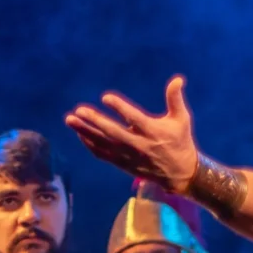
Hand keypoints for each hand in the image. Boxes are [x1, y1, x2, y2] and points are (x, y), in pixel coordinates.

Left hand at [65, 76, 199, 191]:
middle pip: (113, 132)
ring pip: (103, 143)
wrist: (180, 173)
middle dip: (95, 121)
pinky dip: (89, 144)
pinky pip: (102, 154)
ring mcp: (128, 156)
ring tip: (70, 119)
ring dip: (85, 131)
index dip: (119, 108)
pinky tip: (79, 133)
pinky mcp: (122, 163)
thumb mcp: (182, 119)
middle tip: (78, 110)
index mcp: (153, 132)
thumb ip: (175, 99)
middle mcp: (139, 144)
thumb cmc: (180, 141)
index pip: (134, 119)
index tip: (105, 97)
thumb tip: (177, 79)